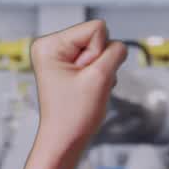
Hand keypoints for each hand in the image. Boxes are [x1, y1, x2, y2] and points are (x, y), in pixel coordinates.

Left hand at [30, 20, 126, 156]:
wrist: (66, 139)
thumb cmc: (74, 115)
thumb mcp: (100, 77)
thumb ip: (115, 52)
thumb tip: (119, 46)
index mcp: (49, 44)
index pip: (96, 28)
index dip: (100, 53)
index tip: (85, 75)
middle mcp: (52, 46)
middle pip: (98, 37)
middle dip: (101, 61)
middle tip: (86, 83)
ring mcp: (60, 56)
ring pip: (100, 50)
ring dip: (101, 70)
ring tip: (86, 88)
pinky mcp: (69, 66)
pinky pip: (97, 60)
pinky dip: (99, 76)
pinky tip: (87, 90)